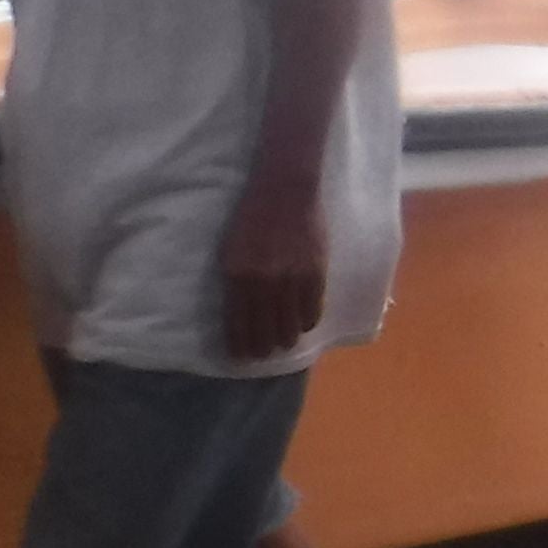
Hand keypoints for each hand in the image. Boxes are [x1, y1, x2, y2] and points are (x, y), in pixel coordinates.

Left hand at [221, 181, 329, 361]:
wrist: (285, 191)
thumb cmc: (252, 218)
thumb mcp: (231, 250)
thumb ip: (235, 281)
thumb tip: (240, 312)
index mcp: (237, 275)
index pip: (238, 322)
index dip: (240, 344)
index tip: (240, 356)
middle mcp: (264, 282)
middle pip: (265, 329)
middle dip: (262, 347)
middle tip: (262, 355)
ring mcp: (292, 279)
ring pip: (290, 325)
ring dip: (285, 339)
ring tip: (283, 344)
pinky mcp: (316, 273)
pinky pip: (312, 310)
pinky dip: (306, 321)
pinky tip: (302, 324)